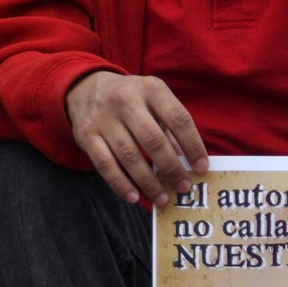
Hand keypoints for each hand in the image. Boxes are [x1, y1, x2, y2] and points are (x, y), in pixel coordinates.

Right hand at [64, 71, 208, 206]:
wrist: (85, 87)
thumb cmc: (130, 98)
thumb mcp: (153, 100)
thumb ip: (169, 126)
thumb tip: (187, 160)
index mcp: (150, 88)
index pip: (178, 119)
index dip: (193, 145)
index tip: (202, 167)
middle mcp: (126, 100)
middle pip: (153, 140)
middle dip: (171, 168)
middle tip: (183, 187)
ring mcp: (103, 118)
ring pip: (129, 155)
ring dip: (148, 182)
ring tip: (162, 198)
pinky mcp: (86, 135)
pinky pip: (105, 164)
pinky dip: (120, 183)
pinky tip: (133, 197)